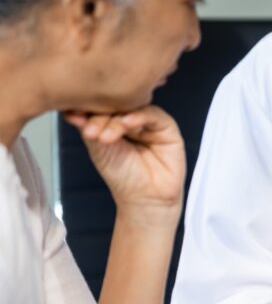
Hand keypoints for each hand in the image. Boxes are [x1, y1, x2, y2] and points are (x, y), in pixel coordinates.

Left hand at [63, 107, 185, 227]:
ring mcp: (149, 123)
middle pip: (115, 105)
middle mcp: (132, 119)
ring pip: (132, 109)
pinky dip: (138, 117)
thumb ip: (89, 127)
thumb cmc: (124, 177)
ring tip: (104, 138)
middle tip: (90, 132)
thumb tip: (71, 109)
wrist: (145, 198)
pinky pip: (153, 115)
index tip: (73, 117)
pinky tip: (126, 124)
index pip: (101, 107)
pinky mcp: (167, 128)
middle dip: (99, 117)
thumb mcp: (98, 149)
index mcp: (114, 122)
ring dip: (116, 120)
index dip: (87, 109)